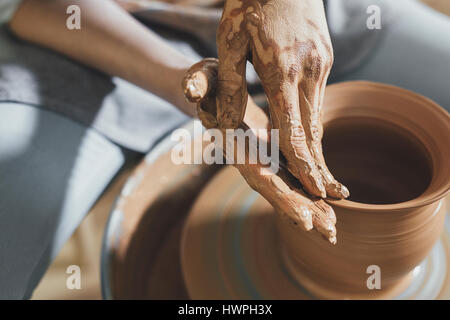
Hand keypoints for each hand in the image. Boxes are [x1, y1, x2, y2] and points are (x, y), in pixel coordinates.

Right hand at [182, 58, 336, 243]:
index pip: (259, 176)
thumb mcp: (201, 78)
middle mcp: (251, 158)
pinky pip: (295, 172)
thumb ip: (196, 84)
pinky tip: (334, 196)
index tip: (303, 220)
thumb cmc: (207, 83)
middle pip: (278, 190)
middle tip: (329, 233)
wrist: (214, 89)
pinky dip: (313, 185)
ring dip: (310, 207)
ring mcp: (264, 157)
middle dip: (303, 212)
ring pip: (289, 186)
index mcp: (237, 146)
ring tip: (333, 228)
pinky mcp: (274, 152)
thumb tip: (191, 90)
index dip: (281, 198)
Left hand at [215, 0, 348, 198]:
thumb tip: (225, 122)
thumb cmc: (249, 1)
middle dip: (318, 165)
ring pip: (317, 115)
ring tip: (320, 176)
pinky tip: (309, 136)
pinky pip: (317, 98)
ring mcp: (321, 63)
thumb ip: (228, 83)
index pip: (295, 129)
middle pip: (313, 129)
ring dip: (316, 146)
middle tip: (327, 194)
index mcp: (282, 69)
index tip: (315, 191)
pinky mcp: (324, 57)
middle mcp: (309, 69)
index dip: (304, 164)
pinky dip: (312, 122)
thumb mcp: (229, 40)